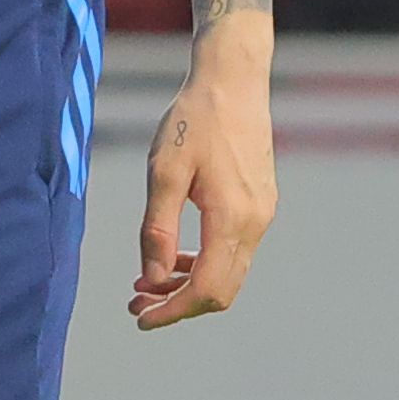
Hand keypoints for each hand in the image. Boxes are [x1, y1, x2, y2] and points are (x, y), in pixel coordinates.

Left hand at [129, 35, 275, 326]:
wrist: (233, 81)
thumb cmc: (194, 119)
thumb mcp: (164, 172)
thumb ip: (158, 229)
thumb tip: (153, 279)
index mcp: (232, 217)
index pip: (207, 288)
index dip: (173, 311)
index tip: (140, 318)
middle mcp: (255, 222)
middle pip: (222, 291)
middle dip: (179, 305)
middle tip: (136, 302)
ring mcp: (262, 215)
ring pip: (229, 274)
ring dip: (189, 286)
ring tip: (147, 281)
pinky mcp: (260, 205)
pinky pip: (234, 252)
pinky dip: (204, 264)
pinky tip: (175, 256)